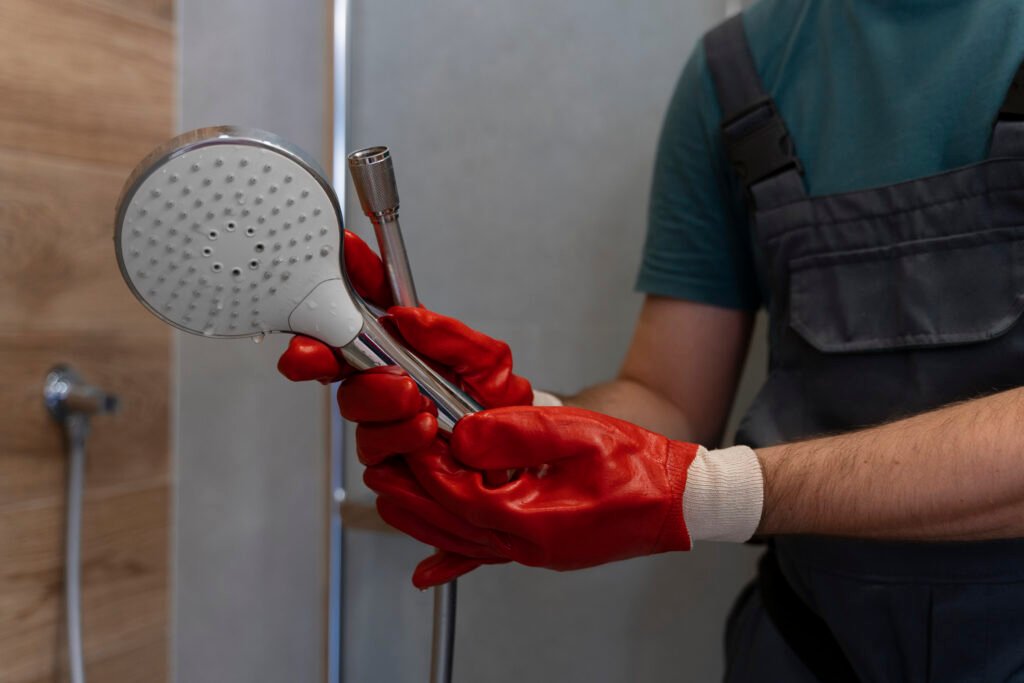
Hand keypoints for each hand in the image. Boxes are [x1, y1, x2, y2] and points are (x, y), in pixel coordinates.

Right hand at [276, 230, 534, 584]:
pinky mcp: (390, 471)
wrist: (524, 463)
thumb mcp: (488, 362)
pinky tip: (428, 449)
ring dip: (390, 421)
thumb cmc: (501, 406)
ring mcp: (383, 430)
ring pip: (359, 425)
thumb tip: (404, 316)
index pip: (356, 322)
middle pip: (343, 379)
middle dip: (365, 381)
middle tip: (402, 385)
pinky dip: (402, 453)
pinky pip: (378, 466)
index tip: (332, 284)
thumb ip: (448, 336)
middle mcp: (384, 388)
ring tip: (427, 418)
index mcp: (400, 353)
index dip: (336, 301)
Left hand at [365, 406, 701, 585]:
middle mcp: (525, 546)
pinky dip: (451, 558)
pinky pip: (484, 556)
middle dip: (411, 496)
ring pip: (461, 541)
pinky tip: (430, 569)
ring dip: (422, 520)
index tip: (406, 439)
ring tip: (391, 498)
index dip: (426, 467)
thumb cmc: (637, 468)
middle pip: (448, 525)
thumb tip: (463, 435)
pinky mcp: (541, 548)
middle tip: (380, 472)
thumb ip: (516, 432)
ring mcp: (533, 553)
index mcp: (532, 520)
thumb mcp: (576, 435)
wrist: (679, 501)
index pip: (458, 495)